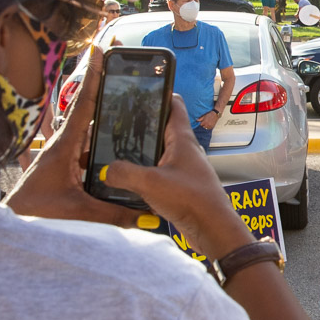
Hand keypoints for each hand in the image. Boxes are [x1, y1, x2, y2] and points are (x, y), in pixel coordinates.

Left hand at [2, 46, 143, 228]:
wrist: (16, 210)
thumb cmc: (38, 204)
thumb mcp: (77, 209)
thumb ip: (111, 213)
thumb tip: (145, 219)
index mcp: (66, 143)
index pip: (83, 103)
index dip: (93, 75)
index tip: (100, 49)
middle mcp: (66, 138)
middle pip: (88, 100)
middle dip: (102, 74)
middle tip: (117, 52)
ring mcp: (68, 145)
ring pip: (89, 117)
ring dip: (103, 100)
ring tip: (122, 82)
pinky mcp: (70, 156)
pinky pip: (89, 137)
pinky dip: (102, 127)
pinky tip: (118, 129)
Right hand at [106, 95, 252, 259]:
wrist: (212, 230)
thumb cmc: (191, 200)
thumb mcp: (150, 183)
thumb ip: (123, 173)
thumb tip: (106, 171)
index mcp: (182, 139)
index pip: (173, 104)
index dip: (159, 93)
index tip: (140, 89)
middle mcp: (184, 151)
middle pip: (162, 128)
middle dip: (141, 125)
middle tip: (117, 123)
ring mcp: (183, 169)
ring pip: (159, 152)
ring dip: (142, 152)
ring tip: (117, 151)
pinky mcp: (180, 186)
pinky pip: (159, 173)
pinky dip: (145, 172)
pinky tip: (129, 180)